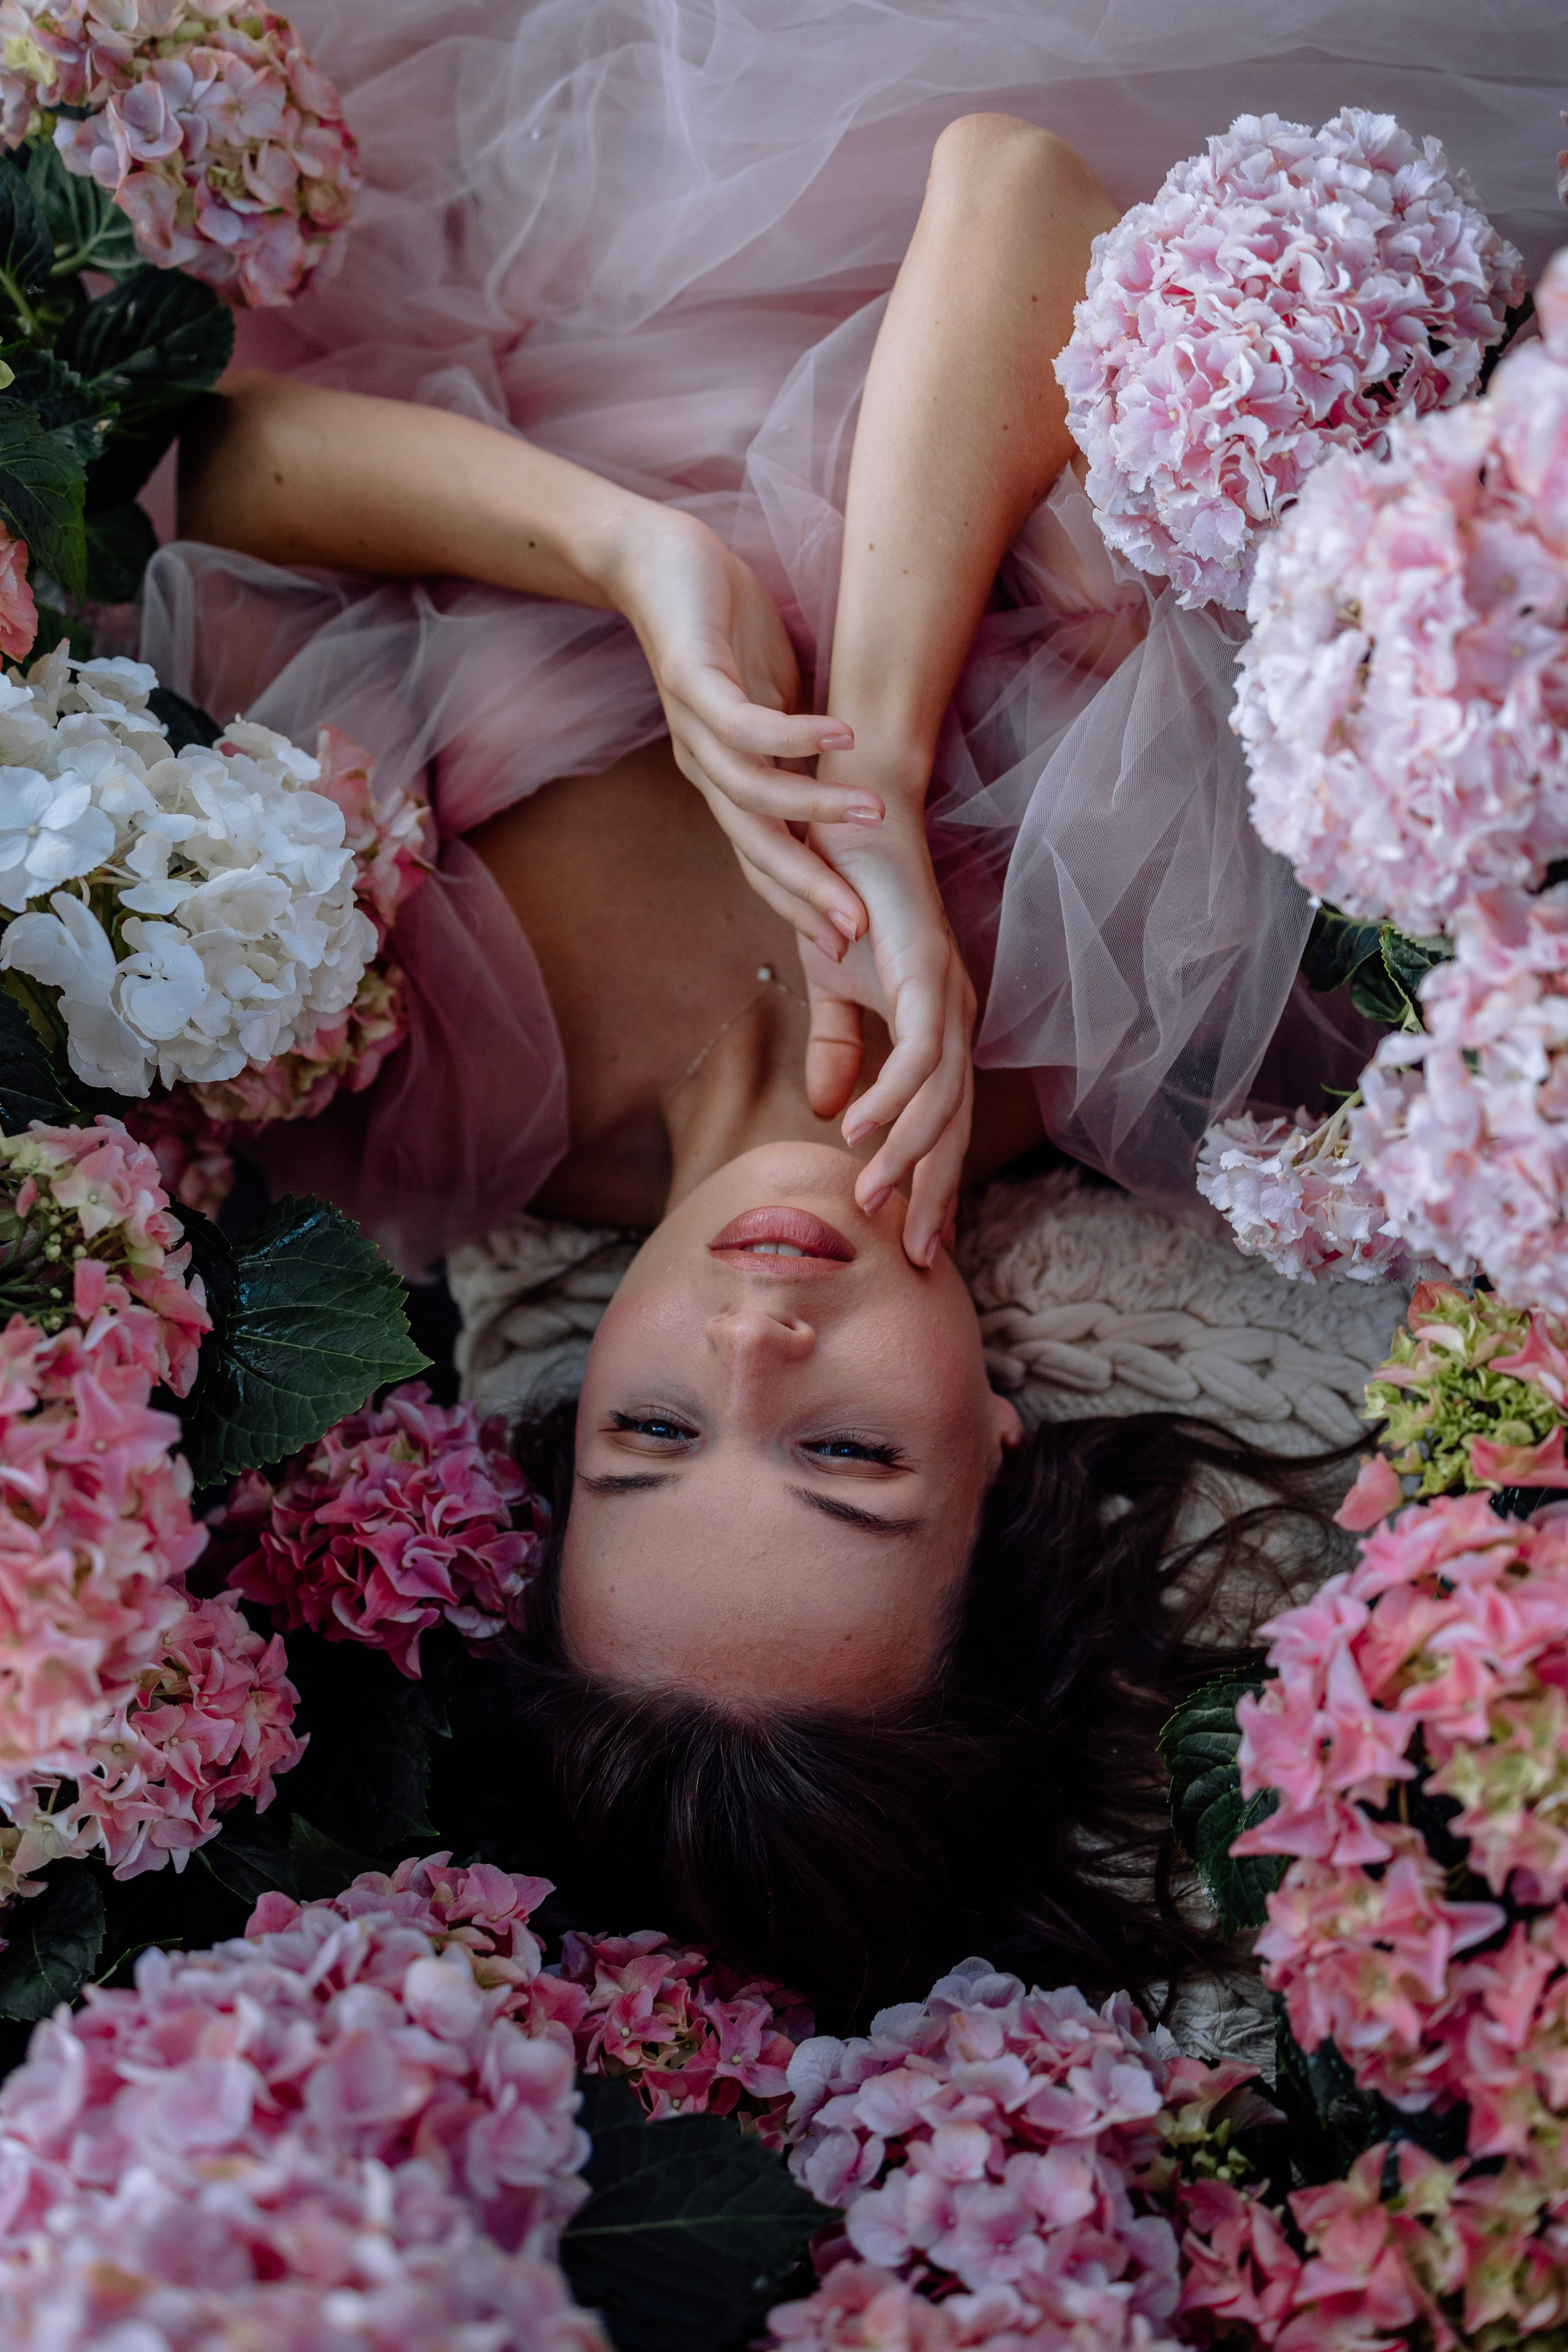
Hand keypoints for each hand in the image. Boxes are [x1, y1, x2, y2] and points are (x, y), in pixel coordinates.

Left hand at [606, 509, 885, 959]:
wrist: (659, 560)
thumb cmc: (728, 632)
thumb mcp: (778, 703)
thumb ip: (805, 755)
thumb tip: (853, 788)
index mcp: (726, 779)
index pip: (763, 858)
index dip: (801, 901)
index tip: (849, 941)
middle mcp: (705, 766)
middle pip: (756, 848)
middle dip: (807, 890)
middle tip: (857, 926)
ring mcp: (694, 726)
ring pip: (753, 793)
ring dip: (815, 812)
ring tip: (874, 817)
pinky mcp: (691, 678)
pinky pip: (744, 723)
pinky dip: (794, 736)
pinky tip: (841, 738)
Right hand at [796, 810, 974, 1264]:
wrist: (844, 822)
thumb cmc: (842, 900)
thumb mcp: (831, 990)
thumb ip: (838, 1049)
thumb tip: (834, 1114)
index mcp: (936, 1030)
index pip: (944, 1123)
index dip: (934, 1184)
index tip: (918, 1243)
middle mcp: (953, 1019)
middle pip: (955, 1126)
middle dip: (935, 1193)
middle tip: (913, 1256)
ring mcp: (945, 995)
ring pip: (941, 1098)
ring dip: (907, 1153)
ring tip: (869, 1198)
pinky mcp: (925, 970)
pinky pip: (918, 1050)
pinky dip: (893, 1094)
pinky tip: (861, 1128)